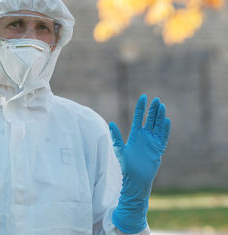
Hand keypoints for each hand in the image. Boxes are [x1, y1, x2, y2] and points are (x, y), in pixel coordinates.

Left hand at [109, 94, 170, 232]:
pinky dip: (165, 128)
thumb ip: (116, 136)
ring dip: (160, 116)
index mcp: (135, 135)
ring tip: (162, 105)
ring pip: (158, 125)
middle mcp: (144, 136)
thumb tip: (110, 123)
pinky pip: (163, 136)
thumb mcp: (120, 149)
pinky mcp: (159, 148)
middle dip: (153, 109)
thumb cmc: (127, 166)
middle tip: (156, 99)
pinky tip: (166, 120)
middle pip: (150, 119)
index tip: (143, 97)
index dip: (141, 107)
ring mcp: (152, 142)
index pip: (139, 117)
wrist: (136, 179)